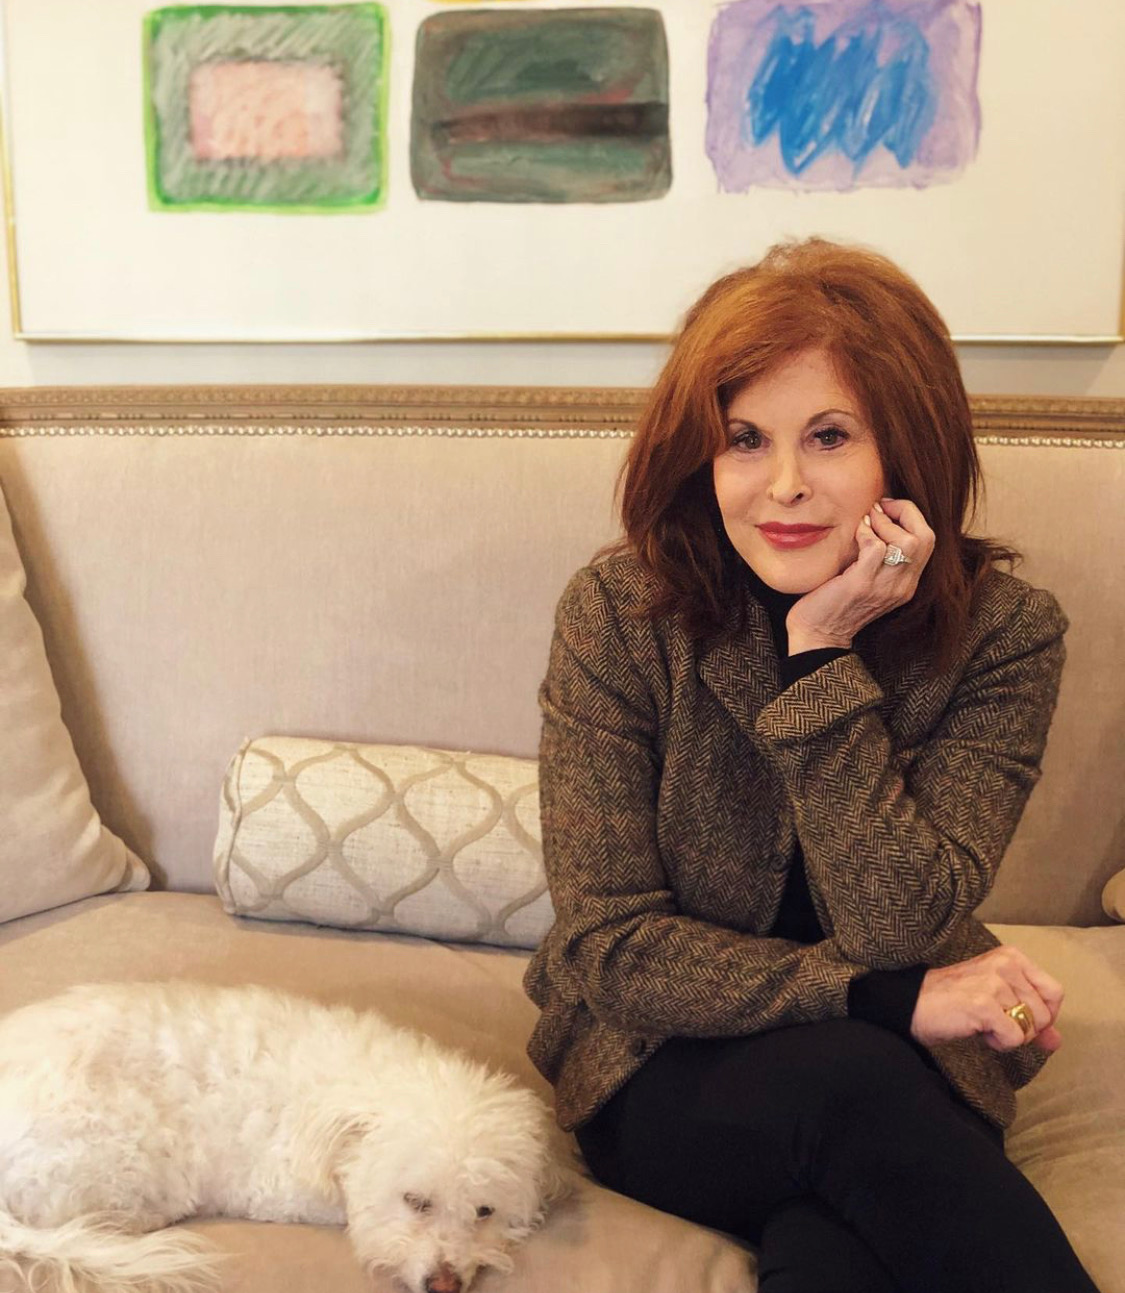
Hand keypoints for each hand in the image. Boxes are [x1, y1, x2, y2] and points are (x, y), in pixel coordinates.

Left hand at [785, 498, 935, 652]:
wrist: (818, 636)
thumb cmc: (836, 602)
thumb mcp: (867, 579)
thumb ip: (878, 556)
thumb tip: (874, 515)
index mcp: (907, 583)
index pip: (928, 540)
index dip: (911, 516)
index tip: (887, 508)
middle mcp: (902, 586)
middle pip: (925, 537)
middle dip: (905, 512)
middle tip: (880, 507)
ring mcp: (884, 587)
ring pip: (908, 542)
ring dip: (885, 523)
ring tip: (867, 521)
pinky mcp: (862, 585)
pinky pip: (876, 548)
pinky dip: (866, 534)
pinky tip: (855, 534)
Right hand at [910, 945, 1063, 1052]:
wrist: (915, 1003)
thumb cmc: (956, 1000)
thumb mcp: (998, 1001)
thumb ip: (1031, 1018)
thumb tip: (1057, 1041)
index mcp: (1011, 957)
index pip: (1054, 993)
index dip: (1043, 1014)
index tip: (1017, 1017)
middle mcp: (1006, 964)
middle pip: (1045, 1015)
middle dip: (1023, 1028)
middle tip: (993, 1020)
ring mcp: (994, 983)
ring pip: (1030, 1028)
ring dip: (1008, 1036)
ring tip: (983, 1023)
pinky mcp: (984, 1004)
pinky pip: (1014, 1038)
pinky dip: (999, 1043)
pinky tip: (978, 1030)